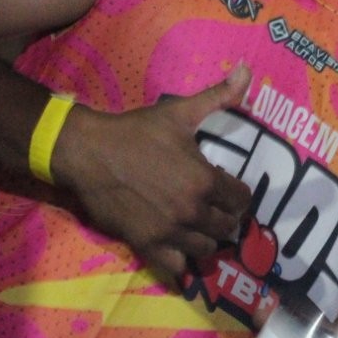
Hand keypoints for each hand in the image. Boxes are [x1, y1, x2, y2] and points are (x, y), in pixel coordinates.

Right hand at [51, 64, 253, 280]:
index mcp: (205, 180)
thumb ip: (218, 96)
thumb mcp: (179, 111)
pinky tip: (179, 249)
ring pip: (206, 249)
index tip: (228, 188)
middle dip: (225, 217)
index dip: (238, 193)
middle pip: (227, 227)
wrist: (89, 153)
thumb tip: (248, 70)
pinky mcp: (146, 244)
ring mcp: (169, 231)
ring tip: (198, 226)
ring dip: (206, 239)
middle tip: (214, 207)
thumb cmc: (136, 131)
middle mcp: (191, 211)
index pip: (241, 199)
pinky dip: (181, 262)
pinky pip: (175, 267)